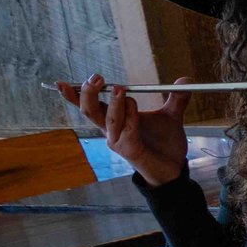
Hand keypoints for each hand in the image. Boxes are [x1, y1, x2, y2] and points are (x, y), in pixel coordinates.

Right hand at [58, 74, 187, 185]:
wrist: (174, 168)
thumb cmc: (165, 143)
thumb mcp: (171, 116)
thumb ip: (176, 99)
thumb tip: (185, 79)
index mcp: (114, 120)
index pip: (89, 105)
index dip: (74, 95)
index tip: (61, 82)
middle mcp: (111, 131)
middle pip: (90, 111)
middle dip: (88, 94)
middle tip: (96, 78)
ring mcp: (118, 142)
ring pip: (108, 120)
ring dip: (113, 104)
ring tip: (121, 90)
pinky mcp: (129, 151)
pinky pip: (126, 132)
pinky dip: (130, 118)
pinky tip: (134, 108)